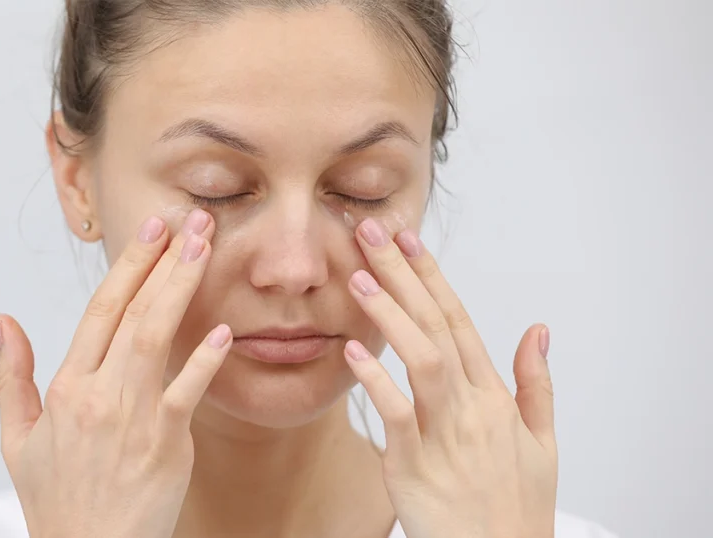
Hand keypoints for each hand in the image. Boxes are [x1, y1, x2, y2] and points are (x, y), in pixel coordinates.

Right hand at [0, 210, 228, 537]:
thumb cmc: (56, 500)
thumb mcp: (17, 438)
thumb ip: (12, 375)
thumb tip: (2, 322)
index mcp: (67, 388)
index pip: (99, 310)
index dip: (129, 265)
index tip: (151, 230)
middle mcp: (100, 394)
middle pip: (133, 312)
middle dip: (163, 260)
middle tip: (189, 219)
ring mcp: (135, 416)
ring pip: (158, 337)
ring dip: (183, 287)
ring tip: (204, 246)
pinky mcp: (167, 443)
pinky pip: (188, 393)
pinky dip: (205, 360)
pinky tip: (224, 329)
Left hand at [344, 218, 557, 537]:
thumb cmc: (516, 506)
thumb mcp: (541, 441)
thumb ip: (535, 382)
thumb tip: (538, 329)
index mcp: (493, 396)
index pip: (459, 321)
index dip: (431, 277)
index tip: (408, 239)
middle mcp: (470, 406)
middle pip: (436, 327)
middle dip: (403, 276)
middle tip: (372, 233)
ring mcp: (443, 434)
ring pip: (422, 360)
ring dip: (391, 315)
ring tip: (360, 276)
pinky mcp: (414, 465)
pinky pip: (395, 415)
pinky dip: (375, 381)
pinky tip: (350, 350)